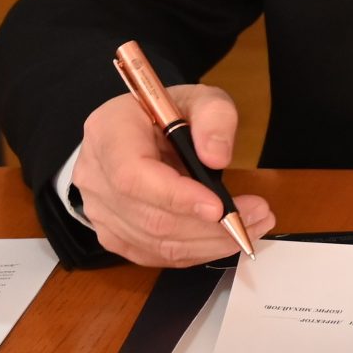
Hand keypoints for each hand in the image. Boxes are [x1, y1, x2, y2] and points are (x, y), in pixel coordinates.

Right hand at [74, 84, 275, 265]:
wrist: (138, 131)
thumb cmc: (169, 113)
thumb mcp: (200, 98)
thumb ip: (214, 117)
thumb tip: (217, 156)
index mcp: (108, 132)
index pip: (133, 176)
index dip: (176, 197)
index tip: (219, 207)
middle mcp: (95, 175)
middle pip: (148, 216)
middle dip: (209, 225)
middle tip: (258, 215)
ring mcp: (99, 209)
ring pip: (154, 242)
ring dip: (209, 242)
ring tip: (252, 225)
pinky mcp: (112, 233)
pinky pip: (153, 254)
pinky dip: (194, 252)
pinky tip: (224, 239)